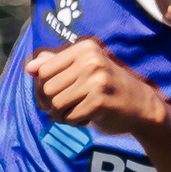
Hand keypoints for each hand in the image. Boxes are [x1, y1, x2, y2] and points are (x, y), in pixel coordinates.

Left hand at [26, 37, 169, 137]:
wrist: (142, 106)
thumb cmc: (108, 87)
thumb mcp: (84, 69)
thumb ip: (55, 64)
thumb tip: (28, 67)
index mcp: (84, 49)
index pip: (44, 70)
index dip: (42, 87)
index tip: (53, 96)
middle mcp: (90, 61)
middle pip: (47, 88)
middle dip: (50, 103)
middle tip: (62, 108)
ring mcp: (96, 81)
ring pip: (56, 104)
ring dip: (60, 114)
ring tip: (73, 113)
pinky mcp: (100, 101)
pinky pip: (70, 116)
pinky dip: (72, 122)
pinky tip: (84, 119)